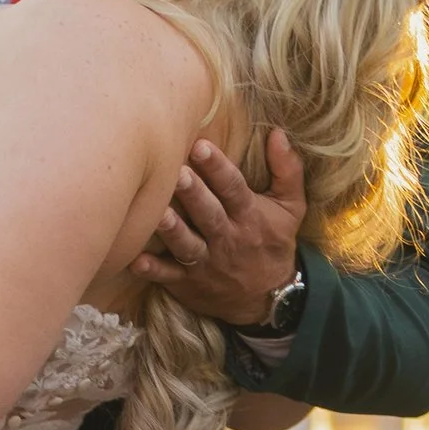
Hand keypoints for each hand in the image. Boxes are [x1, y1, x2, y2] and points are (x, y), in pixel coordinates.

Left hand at [131, 129, 306, 324]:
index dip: (218, 168)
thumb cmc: (274, 240)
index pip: (234, 188)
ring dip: (173, 230)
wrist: (269, 296)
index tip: (201, 146)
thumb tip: (278, 133)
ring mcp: (207, 262)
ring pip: (188, 245)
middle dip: (193, 194)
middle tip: (178, 173)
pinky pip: (170, 277)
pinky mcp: (189, 282)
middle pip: (209, 214)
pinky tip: (136, 261)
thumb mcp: (291, 206)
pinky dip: (154, 271)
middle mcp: (228, 238)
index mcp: (249, 216)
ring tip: (158, 213)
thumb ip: (286, 169)